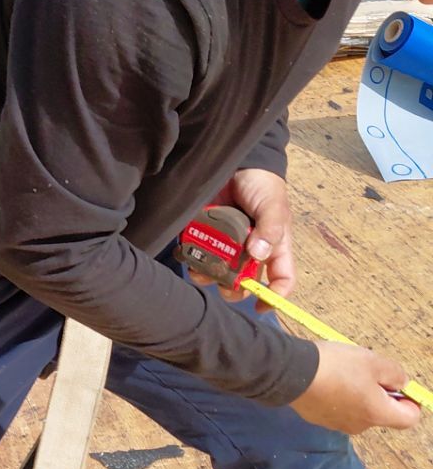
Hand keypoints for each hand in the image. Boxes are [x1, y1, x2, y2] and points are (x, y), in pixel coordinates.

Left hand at [190, 168, 295, 300]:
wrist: (237, 162)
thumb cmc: (262, 184)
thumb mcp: (273, 205)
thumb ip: (270, 228)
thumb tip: (258, 253)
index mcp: (273, 246)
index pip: (280, 278)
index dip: (274, 295)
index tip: (261, 306)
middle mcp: (250, 250)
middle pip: (244, 281)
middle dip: (233, 289)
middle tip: (223, 286)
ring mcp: (227, 243)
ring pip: (218, 271)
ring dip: (209, 276)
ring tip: (200, 271)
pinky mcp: (206, 232)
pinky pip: (198, 252)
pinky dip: (192, 257)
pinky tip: (187, 255)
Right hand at [290, 341, 421, 434]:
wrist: (290, 373)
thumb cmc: (337, 366)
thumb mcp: (373, 361)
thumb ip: (395, 374)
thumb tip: (401, 384)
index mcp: (377, 414)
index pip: (409, 418)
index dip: (411, 401)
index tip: (399, 384)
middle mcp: (360, 426)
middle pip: (381, 413)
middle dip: (379, 394)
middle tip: (365, 371)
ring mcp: (337, 424)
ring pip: (358, 410)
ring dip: (357, 394)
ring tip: (341, 372)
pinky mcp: (318, 419)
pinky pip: (337, 409)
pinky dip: (337, 397)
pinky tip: (325, 379)